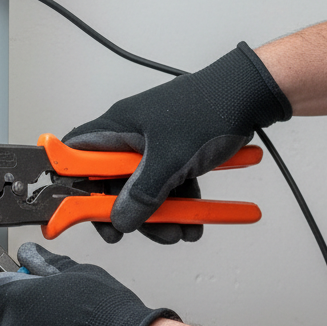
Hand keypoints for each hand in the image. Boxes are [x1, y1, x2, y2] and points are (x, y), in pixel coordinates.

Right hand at [63, 42, 290, 243]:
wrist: (255, 92)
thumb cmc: (213, 106)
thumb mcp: (170, 159)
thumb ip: (142, 196)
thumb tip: (122, 221)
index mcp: (116, 129)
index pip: (74, 158)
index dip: (71, 186)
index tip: (76, 213)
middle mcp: (130, 137)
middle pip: (112, 184)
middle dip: (129, 213)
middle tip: (137, 231)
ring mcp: (153, 145)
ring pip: (143, 190)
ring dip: (160, 216)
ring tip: (181, 232)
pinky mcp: (175, 152)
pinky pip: (168, 185)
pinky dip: (180, 204)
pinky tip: (197, 220)